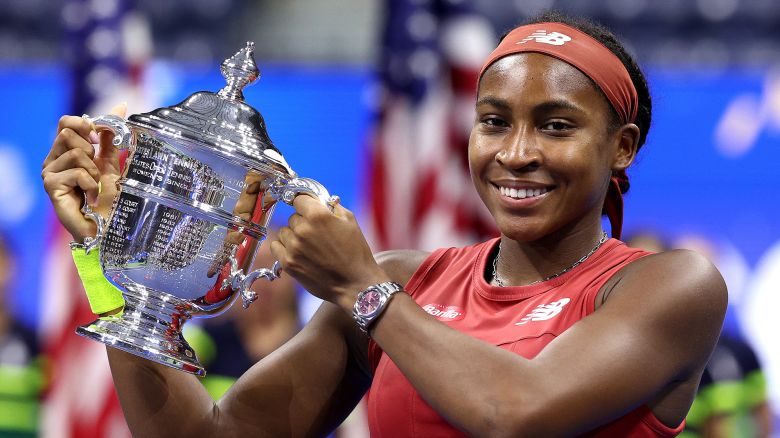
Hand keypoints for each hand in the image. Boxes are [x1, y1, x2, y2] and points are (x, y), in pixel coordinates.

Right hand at [41, 103, 126, 242]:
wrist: (108, 225)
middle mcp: (53, 160)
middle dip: (91, 150)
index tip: (98, 140)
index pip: (66, 121)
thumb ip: (111, 135)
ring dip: (93, 170)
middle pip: (67, 133)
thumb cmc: (109, 197)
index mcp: (65, 151)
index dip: (84, 125)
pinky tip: (91, 196)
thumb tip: (120, 104)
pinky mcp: (50, 186)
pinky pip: (76, 171)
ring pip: (75, 152)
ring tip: (95, 186)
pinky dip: (91, 183)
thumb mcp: (111, 161)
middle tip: (96, 171)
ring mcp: (49, 173)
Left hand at [269, 195, 389, 311]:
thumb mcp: (350, 221)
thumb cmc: (356, 252)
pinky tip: (298, 253)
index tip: (308, 208)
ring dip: (294, 235)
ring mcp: (293, 247)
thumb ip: (332, 206)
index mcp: (318, 215)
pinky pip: (275, 246)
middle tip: (318, 234)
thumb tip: (318, 200)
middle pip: (293, 216)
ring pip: (284, 231)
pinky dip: (284, 247)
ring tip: (310, 246)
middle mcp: (303, 229)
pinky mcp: (288, 263)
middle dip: (303, 222)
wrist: (355, 283)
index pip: (299, 198)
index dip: (306, 203)